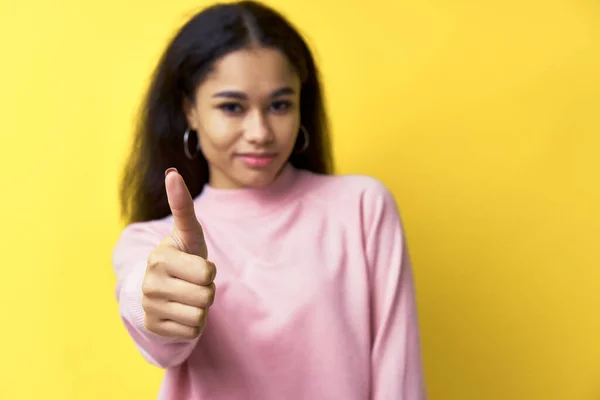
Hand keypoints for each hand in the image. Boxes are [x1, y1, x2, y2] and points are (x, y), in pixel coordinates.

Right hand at [141, 168, 215, 339]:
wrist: (159, 287)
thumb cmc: (181, 256)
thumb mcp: (186, 233)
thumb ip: (182, 205)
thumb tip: (172, 172)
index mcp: (158, 259)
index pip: (207, 274)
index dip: (209, 271)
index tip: (196, 266)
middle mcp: (149, 285)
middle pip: (206, 297)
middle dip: (207, 290)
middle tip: (192, 283)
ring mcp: (149, 308)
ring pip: (200, 316)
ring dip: (201, 307)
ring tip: (187, 296)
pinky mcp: (154, 328)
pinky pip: (193, 331)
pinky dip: (194, 324)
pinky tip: (181, 311)